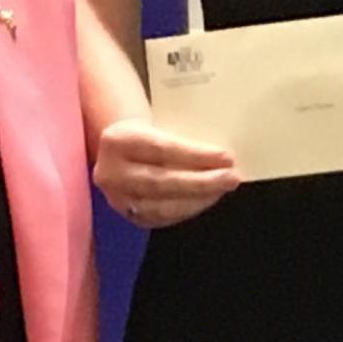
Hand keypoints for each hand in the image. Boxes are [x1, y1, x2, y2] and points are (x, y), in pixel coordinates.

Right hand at [95, 118, 238, 226]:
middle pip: (161, 181)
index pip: (161, 149)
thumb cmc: (148, 132)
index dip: (196, 155)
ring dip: (198, 199)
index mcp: (118, 140)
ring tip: (223, 189)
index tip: (226, 157)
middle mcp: (111, 172)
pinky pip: (161, 218)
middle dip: (201, 182)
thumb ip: (182, 136)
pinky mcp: (127, 215)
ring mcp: (117, 198)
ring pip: (161, 206)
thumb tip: (221, 155)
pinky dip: (188, 209)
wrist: (119, 149)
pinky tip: (207, 199)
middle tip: (231, 177)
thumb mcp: (157, 123)